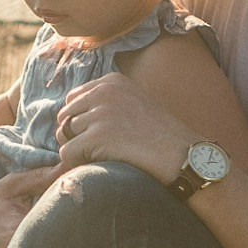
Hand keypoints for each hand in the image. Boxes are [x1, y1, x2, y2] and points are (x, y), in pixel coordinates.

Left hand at [54, 73, 190, 186]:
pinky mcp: (98, 135)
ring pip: (63, 135)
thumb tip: (66, 121)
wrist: (183, 156)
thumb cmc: (161, 138)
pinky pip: (67, 153)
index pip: (73, 99)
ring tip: (103, 157)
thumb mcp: (134, 105)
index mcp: (112, 81)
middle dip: (75, 136)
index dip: (80, 121)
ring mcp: (101, 112)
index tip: (97, 136)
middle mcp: (104, 91)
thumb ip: (106, 104)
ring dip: (78, 151)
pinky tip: (99, 166)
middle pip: (65, 116)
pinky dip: (77, 164)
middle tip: (98, 151)